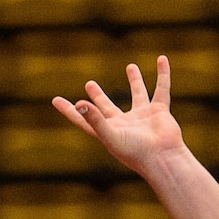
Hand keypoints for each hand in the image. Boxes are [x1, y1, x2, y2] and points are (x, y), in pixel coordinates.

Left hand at [52, 55, 184, 177]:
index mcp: (108, 131)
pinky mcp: (159, 111)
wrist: (163, 159)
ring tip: (131, 66)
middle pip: (106, 106)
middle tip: (89, 83)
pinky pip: (161, 89)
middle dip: (98, 96)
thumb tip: (78, 103)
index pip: (83, 118)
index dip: (69, 110)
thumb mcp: (111, 136)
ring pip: (138, 94)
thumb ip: (95, 119)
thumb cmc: (135, 152)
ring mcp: (142, 117)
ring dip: (135, 80)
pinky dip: (163, 74)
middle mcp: (124, 123)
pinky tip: (162, 59)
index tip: (55, 100)